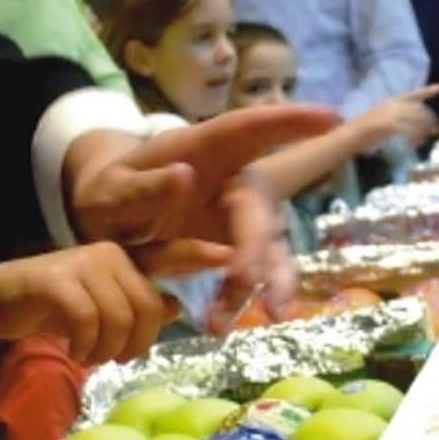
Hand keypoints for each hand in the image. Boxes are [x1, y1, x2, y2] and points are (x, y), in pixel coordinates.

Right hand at [0, 241, 231, 366]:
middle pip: (147, 305)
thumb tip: (174, 306)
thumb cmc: (50, 306)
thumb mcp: (99, 307)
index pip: (167, 255)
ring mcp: (82, 263)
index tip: (229, 256)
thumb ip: (136, 303)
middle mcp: (107, 255)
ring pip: (120, 317)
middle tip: (118, 358)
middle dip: (137, 342)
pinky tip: (76, 354)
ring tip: (92, 357)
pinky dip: (86, 347)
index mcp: (122, 260)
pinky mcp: (57, 280)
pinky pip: (89, 321)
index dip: (197, 255)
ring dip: (108, 349)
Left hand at [67, 104, 336, 319]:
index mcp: (203, 152)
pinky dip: (251, 299)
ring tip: (256, 312)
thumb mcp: (110, 191)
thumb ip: (141, 188)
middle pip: (256, 209)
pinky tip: (241, 322)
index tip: (329, 117)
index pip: (249, 129)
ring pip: (266, 247)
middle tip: (240, 278)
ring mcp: (240, 220)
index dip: (290, 121)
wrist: (110, 228)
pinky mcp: (240, 253)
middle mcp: (233, 183)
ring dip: (262, 281)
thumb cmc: (113, 196)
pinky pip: (258, 274)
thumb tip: (186, 177)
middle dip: (254, 245)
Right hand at [358, 84, 438, 147]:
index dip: (429, 90)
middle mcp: (394, 104)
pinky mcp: (389, 125)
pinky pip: (409, 131)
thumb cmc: (364, 131)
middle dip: (430, 120)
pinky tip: (412, 145)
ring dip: (423, 131)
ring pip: (417, 120)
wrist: (349, 135)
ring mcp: (391, 113)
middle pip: (420, 110)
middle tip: (435, 131)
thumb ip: (398, 118)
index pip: (415, 93)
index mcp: (392, 100)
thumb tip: (417, 125)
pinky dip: (413, 138)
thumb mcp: (384, 119)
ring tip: (422, 141)